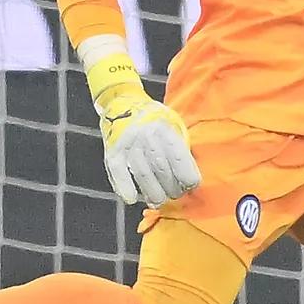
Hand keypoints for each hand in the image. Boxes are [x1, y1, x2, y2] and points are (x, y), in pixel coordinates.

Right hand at [80, 39, 200, 205]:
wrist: (122, 104)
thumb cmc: (154, 120)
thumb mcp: (173, 123)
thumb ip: (180, 146)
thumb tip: (189, 177)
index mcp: (164, 129)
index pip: (179, 158)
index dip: (188, 177)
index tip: (191, 185)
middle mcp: (146, 136)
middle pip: (162, 170)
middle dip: (172, 189)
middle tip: (175, 194)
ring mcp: (128, 144)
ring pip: (143, 175)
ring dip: (153, 193)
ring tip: (159, 200)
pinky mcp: (112, 152)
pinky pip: (119, 174)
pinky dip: (125, 188)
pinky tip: (132, 198)